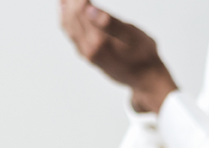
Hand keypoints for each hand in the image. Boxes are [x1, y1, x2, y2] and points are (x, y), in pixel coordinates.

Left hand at [59, 0, 177, 112]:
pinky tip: (67, 18)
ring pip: (69, 28)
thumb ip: (110, 23)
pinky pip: (72, 37)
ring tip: (62, 0)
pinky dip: (67, 24)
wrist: (146, 79)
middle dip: (71, 1)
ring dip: (65, 11)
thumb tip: (89, 10)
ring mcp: (87, 54)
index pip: (81, 10)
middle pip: (73, 18)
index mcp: (99, 39)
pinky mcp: (89, 57)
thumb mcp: (133, 35)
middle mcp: (89, 47)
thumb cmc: (144, 55)